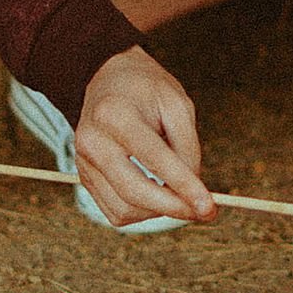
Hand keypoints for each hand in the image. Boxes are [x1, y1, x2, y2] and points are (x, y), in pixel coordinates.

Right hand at [74, 48, 214, 225]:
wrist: (109, 79)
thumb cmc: (148, 90)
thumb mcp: (177, 104)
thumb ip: (187, 148)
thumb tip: (192, 193)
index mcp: (115, 114)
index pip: (153, 158)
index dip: (183, 185)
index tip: (209, 206)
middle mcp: (92, 140)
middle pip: (133, 190)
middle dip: (172, 207)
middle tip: (203, 212)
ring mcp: (83, 162)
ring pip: (124, 208)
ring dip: (159, 211)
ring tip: (180, 196)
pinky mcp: (84, 177)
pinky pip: (115, 212)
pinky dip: (142, 212)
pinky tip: (158, 195)